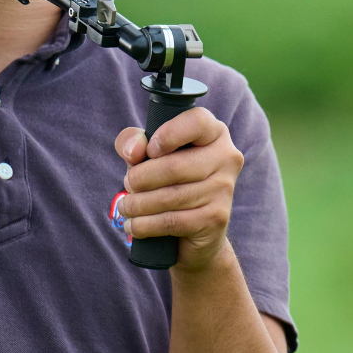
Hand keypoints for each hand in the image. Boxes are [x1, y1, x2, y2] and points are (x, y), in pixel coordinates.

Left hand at [115, 108, 242, 274]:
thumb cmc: (168, 182)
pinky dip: (145, 225)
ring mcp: (224, 189)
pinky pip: (172, 221)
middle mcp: (226, 158)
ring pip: (171, 197)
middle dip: (140, 178)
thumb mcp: (147, 155)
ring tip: (126, 206)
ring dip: (138, 204)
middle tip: (128, 185)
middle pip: (175, 166)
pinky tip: (134, 225)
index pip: (197, 122)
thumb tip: (134, 151)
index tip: (150, 151)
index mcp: (214, 133)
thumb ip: (133, 142)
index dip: (168, 134)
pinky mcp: (217, 218)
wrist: (194, 231)